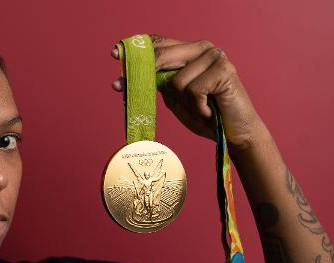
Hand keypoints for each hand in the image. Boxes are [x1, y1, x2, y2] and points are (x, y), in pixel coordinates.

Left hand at [111, 35, 264, 151]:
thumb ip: (156, 83)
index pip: (159, 43)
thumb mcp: (174, 97)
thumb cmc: (204, 115)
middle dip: (144, 74)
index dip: (136, 49)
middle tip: (122, 84)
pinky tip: (209, 110)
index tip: (114, 54)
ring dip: (184, 103)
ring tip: (199, 108)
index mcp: (190, 51)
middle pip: (162, 55)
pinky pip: (192, 90)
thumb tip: (123, 77)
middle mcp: (202, 49)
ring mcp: (215, 57)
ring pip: (176, 80)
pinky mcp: (224, 70)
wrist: (233, 134)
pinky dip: (197, 107)